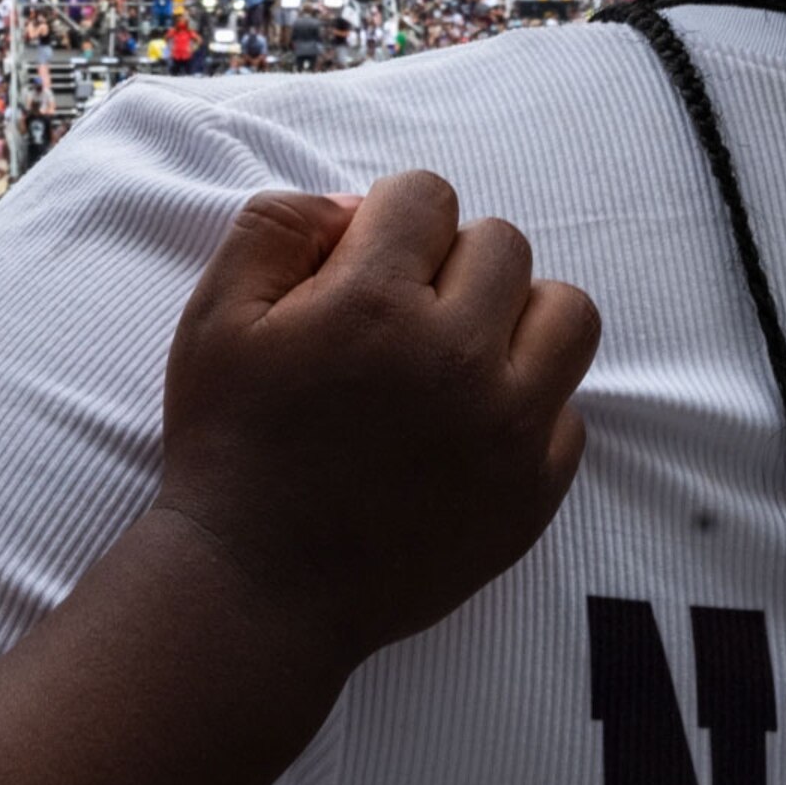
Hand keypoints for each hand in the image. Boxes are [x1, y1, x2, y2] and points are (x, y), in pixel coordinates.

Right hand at [155, 171, 598, 667]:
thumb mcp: (214, 316)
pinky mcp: (533, 492)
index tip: (360, 270)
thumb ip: (277, 227)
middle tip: (402, 316)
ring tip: (461, 353)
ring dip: (516, 318)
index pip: (428, 195)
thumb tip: (358, 207)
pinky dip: (528, 407)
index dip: (388, 222)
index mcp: (375, 302)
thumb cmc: (229, 447)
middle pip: (503, 243)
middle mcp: (456, 356)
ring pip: (566, 313)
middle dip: (450, 262)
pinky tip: (467, 427)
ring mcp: (507, 429)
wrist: (258, 590)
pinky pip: (570, 411)